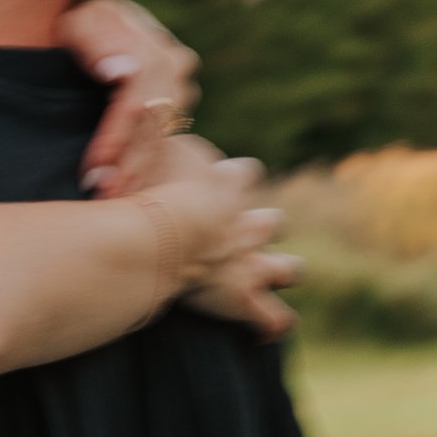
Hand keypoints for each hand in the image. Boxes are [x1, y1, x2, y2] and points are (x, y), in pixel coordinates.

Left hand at [57, 0, 198, 193]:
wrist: (99, 20)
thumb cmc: (80, 23)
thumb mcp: (77, 24)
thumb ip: (94, 44)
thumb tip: (121, 72)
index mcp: (150, 46)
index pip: (137, 102)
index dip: (116, 139)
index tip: (93, 169)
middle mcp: (176, 67)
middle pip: (154, 125)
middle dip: (130, 166)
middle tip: (103, 197)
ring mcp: (181, 86)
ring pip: (163, 137)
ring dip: (140, 172)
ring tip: (113, 200)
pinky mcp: (178, 103)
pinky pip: (165, 140)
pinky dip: (146, 165)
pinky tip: (129, 190)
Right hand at [152, 135, 300, 341]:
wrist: (163, 234)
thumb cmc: (150, 189)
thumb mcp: (148, 145)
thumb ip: (151, 127)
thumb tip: (147, 104)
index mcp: (230, 187)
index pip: (246, 175)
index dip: (237, 179)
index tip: (228, 179)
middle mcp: (249, 223)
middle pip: (274, 223)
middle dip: (265, 229)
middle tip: (250, 234)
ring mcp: (251, 262)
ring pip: (288, 270)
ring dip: (282, 273)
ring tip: (278, 279)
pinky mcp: (244, 298)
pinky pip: (270, 319)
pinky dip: (270, 325)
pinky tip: (266, 332)